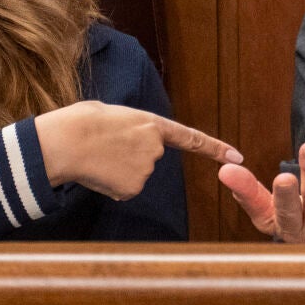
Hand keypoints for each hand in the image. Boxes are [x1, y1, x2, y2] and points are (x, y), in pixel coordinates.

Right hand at [35, 101, 240, 200]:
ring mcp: (146, 170)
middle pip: (147, 160)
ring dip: (117, 171)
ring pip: (134, 177)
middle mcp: (155, 148)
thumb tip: (123, 143)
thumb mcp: (111, 113)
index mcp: (151, 124)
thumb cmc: (81, 122)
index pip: (191, 138)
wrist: (67, 141)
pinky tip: (98, 172)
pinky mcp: (133, 188)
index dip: (215, 148)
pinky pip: (124, 190)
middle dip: (128, 158)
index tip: (237, 157)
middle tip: (104, 147)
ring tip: (98, 157)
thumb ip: (129, 128)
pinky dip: (111, 184)